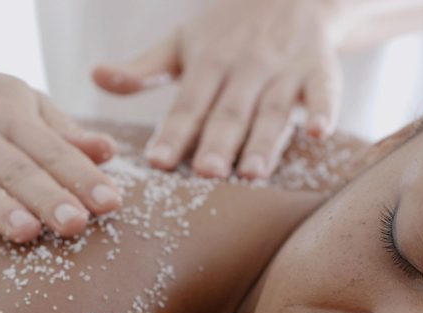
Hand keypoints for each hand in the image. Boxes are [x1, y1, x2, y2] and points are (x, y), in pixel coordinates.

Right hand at [0, 54, 122, 243]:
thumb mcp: (20, 102)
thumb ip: (63, 132)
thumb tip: (109, 152)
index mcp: (10, 116)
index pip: (51, 148)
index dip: (81, 176)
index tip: (110, 202)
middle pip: (15, 168)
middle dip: (46, 196)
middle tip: (75, 223)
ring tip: (27, 231)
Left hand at [93, 0, 341, 178]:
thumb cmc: (229, 29)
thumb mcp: (184, 42)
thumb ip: (144, 68)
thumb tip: (96, 76)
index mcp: (209, 62)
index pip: (188, 103)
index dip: (173, 132)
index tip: (157, 161)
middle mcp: (246, 66)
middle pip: (230, 111)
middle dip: (219, 142)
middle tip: (206, 174)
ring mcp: (285, 69)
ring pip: (274, 109)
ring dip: (265, 140)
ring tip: (253, 173)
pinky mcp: (321, 69)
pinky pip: (325, 91)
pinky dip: (325, 111)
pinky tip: (321, 134)